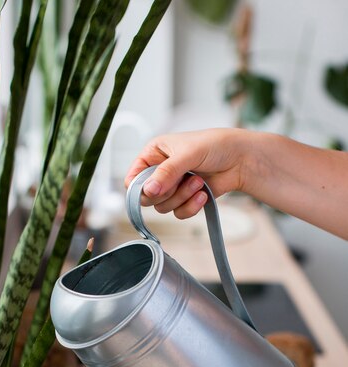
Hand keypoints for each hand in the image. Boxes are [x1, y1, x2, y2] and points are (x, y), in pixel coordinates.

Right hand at [124, 128, 249, 219]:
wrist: (241, 160)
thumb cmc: (216, 146)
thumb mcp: (188, 154)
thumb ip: (166, 172)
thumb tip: (148, 190)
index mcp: (154, 154)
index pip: (132, 178)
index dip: (139, 188)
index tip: (151, 190)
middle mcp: (160, 172)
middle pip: (146, 197)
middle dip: (167, 192)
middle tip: (183, 180)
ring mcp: (172, 187)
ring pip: (163, 207)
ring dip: (182, 197)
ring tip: (199, 182)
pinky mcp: (185, 199)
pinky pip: (178, 213)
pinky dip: (191, 206)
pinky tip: (203, 193)